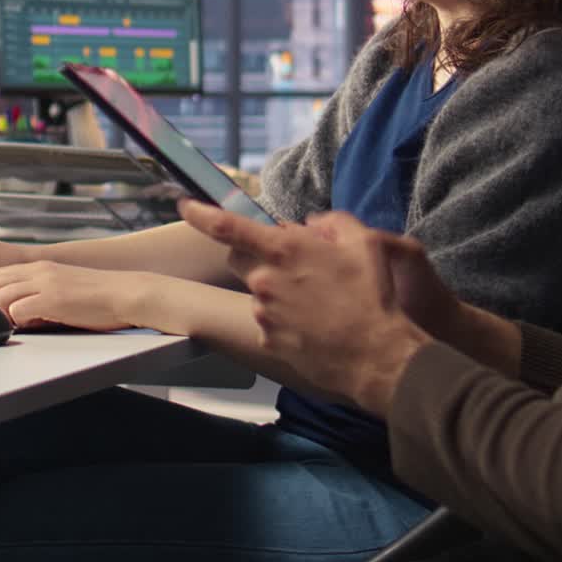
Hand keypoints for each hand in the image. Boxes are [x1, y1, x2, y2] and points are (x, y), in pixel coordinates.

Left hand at [0, 261, 141, 331]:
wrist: (126, 293)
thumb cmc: (101, 296)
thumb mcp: (65, 288)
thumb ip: (42, 295)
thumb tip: (21, 314)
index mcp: (44, 267)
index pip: (0, 272)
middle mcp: (41, 271)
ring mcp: (46, 284)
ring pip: (1, 295)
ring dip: (2, 311)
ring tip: (16, 323)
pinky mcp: (53, 300)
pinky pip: (18, 309)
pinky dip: (17, 320)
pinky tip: (31, 324)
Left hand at [178, 201, 431, 415]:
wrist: (377, 355)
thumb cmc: (372, 295)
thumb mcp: (364, 242)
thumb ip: (333, 223)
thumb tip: (312, 225)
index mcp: (285, 249)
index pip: (228, 226)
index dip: (201, 214)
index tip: (184, 206)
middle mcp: (265, 280)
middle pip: (239, 258)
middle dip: (255, 254)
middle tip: (290, 262)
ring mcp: (263, 313)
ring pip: (257, 291)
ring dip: (274, 289)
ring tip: (314, 300)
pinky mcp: (268, 341)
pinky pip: (267, 320)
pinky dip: (283, 317)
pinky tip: (312, 323)